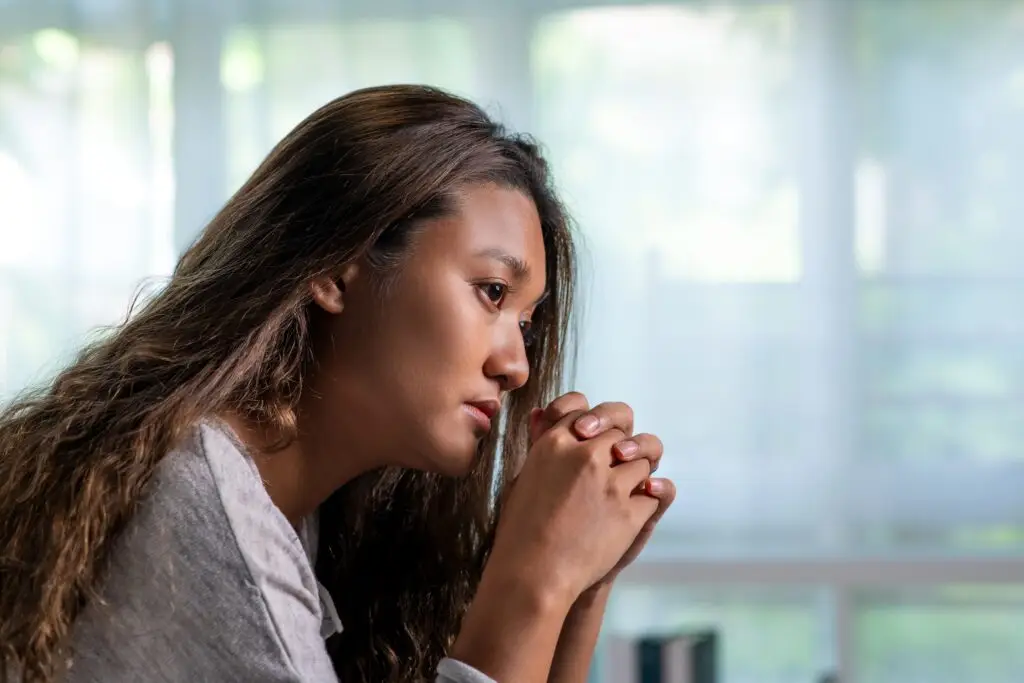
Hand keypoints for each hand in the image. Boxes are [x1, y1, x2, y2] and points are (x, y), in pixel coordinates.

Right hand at [486, 404, 659, 606]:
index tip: (593, 433)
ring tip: (622, 491)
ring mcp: (610, 484)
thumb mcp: (523, 477)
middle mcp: (585, 456)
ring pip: (644, 459)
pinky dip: (648, 500)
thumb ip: (540, 442)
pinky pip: (655, 492)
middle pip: (620, 429)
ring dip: (638, 473)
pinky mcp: (630, 512)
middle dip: (621, 445)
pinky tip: (632, 510)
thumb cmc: (522, 529)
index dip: (593, 418)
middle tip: (617, 461)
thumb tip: (542, 414)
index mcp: (554, 443)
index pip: (582, 407)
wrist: (535, 575)